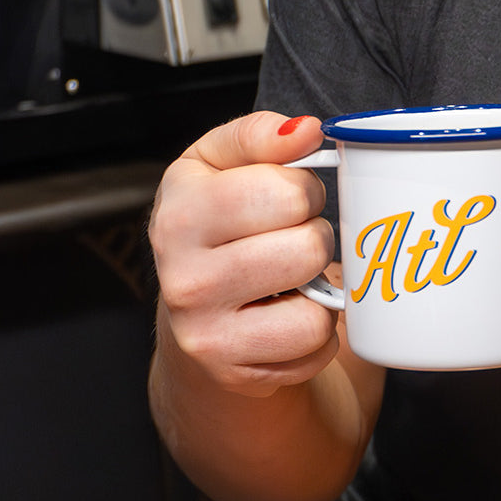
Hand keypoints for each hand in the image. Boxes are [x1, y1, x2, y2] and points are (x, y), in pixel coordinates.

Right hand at [149, 111, 339, 397]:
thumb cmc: (222, 224)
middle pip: (309, 246)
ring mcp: (204, 331)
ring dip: (319, 286)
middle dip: (315, 236)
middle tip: (291, 238)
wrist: (196, 312)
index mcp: (181, 210)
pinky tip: (290, 312)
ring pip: (318, 305)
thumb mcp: (226, 163)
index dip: (305, 190)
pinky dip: (318, 328)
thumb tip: (305, 130)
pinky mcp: (233, 371)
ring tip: (292, 276)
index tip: (289, 198)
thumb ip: (262, 135)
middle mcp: (182, 275)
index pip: (287, 191)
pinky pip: (316, 344)